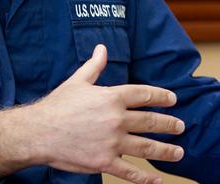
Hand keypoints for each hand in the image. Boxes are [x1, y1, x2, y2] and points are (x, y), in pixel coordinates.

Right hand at [31, 44, 185, 183]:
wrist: (38, 132)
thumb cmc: (57, 106)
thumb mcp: (77, 81)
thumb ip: (94, 66)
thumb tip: (102, 48)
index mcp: (111, 97)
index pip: (144, 95)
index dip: (161, 97)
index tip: (172, 100)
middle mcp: (115, 119)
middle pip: (151, 121)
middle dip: (169, 124)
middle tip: (180, 126)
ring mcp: (111, 143)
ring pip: (147, 147)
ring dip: (166, 150)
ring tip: (178, 151)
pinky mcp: (104, 162)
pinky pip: (130, 172)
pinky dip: (146, 178)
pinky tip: (157, 180)